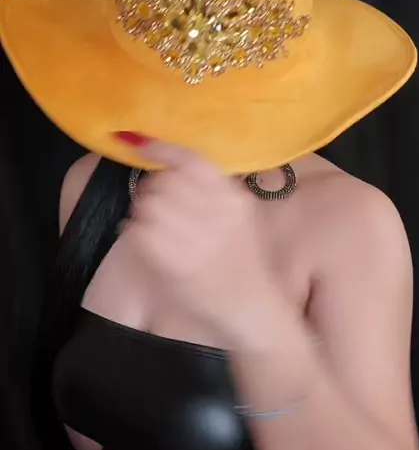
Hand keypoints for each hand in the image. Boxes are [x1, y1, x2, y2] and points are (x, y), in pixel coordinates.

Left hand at [121, 139, 285, 343]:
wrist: (252, 307)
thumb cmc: (242, 260)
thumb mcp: (238, 215)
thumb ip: (212, 189)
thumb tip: (170, 160)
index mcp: (232, 199)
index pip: (193, 160)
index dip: (162, 147)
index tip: (141, 142)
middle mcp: (216, 214)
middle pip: (164, 180)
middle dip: (151, 187)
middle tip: (153, 201)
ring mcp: (195, 239)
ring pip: (148, 204)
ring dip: (142, 209)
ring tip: (151, 222)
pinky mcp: (175, 262)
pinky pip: (140, 231)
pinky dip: (135, 231)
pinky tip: (144, 239)